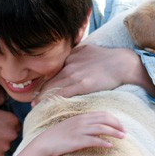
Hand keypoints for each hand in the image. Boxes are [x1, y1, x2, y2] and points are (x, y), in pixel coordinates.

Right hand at [0, 107, 19, 155]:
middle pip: (11, 136)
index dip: (8, 126)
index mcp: (13, 120)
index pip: (16, 125)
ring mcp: (5, 146)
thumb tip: (8, 123)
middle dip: (4, 136)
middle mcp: (12, 134)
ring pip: (4, 146)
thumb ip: (5, 118)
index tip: (1, 127)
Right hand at [32, 111, 124, 155]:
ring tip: (122, 138)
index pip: (102, 114)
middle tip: (125, 132)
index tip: (121, 126)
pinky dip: (103, 142)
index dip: (114, 119)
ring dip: (114, 133)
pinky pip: (93, 140)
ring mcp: (79, 131)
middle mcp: (82, 121)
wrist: (45, 142)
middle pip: (104, 119)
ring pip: (101, 129)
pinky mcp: (77, 141)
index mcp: (82, 116)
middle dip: (117, 125)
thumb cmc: (59, 135)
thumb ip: (84, 124)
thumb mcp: (72, 125)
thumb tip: (97, 126)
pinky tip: (110, 146)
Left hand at [33, 44, 154, 104]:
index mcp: (70, 57)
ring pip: (54, 87)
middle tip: (32, 101)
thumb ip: (77, 52)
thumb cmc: (108, 57)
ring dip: (43, 98)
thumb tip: (72, 55)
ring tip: (35, 106)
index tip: (37, 90)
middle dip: (40, 91)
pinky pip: (63, 93)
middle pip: (50, 80)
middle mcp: (70, 65)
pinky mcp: (82, 84)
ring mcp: (75, 74)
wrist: (123, 63)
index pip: (53, 71)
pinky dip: (53, 99)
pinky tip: (47, 106)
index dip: (44, 82)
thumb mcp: (89, 49)